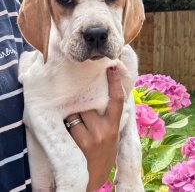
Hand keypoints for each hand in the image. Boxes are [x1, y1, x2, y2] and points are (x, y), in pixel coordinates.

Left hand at [66, 67, 123, 190]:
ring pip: (76, 114)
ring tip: (74, 128)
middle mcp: (106, 130)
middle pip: (89, 105)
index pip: (117, 100)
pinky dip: (67, 126)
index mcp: (114, 127)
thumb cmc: (102, 156)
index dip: (115, 82)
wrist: (92, 179)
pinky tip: (69, 135)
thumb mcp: (111, 138)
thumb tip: (101, 102)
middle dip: (81, 106)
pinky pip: (70, 124)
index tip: (113, 66)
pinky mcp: (82, 143)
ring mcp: (94, 137)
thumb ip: (108, 120)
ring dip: (72, 117)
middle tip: (79, 111)